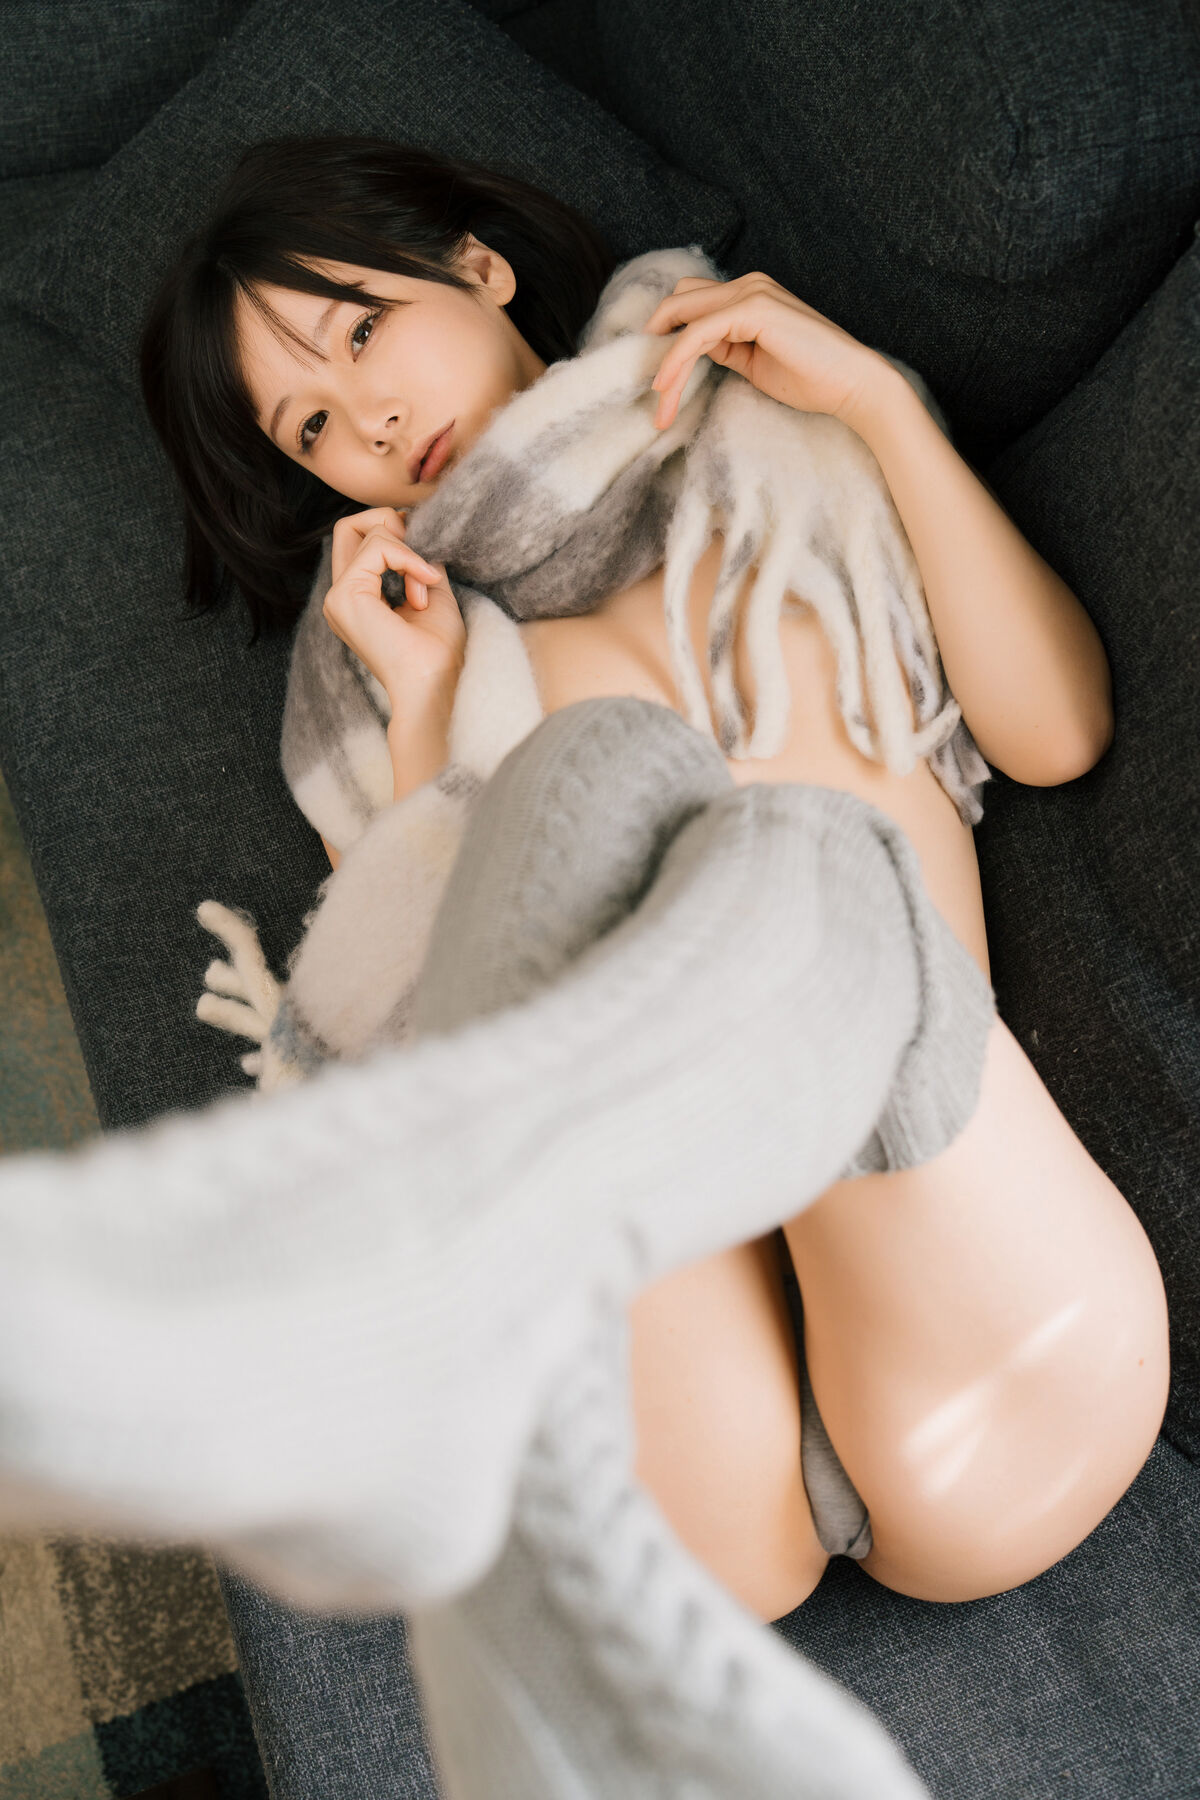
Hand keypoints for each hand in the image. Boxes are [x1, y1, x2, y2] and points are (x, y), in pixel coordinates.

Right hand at [324, 508, 465, 703]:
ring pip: (366, 529)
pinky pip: (378, 545)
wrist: (435, 685)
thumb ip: (417, 558)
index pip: (363, 539)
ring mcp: (338, 597)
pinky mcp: (344, 596)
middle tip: (421, 557)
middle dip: (392, 523)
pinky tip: (423, 588)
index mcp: (357, 598)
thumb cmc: (438, 651)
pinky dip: (408, 557)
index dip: (399, 536)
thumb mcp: (431, 590)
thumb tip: (416, 526)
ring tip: (425, 588)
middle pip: (349, 525)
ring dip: (409, 551)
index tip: (428, 569)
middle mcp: (341, 596)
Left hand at [642, 271, 887, 430]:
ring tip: (660, 404)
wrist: (852, 384)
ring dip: (666, 362)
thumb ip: (724, 348)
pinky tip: (666, 385)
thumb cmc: (810, 378)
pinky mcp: (752, 309)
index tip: (656, 378)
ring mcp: (751, 292)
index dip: (667, 336)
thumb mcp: (753, 362)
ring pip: (683, 317)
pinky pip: (698, 332)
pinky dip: (677, 358)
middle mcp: (748, 284)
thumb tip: (692, 349)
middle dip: (659, 345)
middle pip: (679, 303)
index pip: (692, 305)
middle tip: (654, 393)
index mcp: (749, 294)